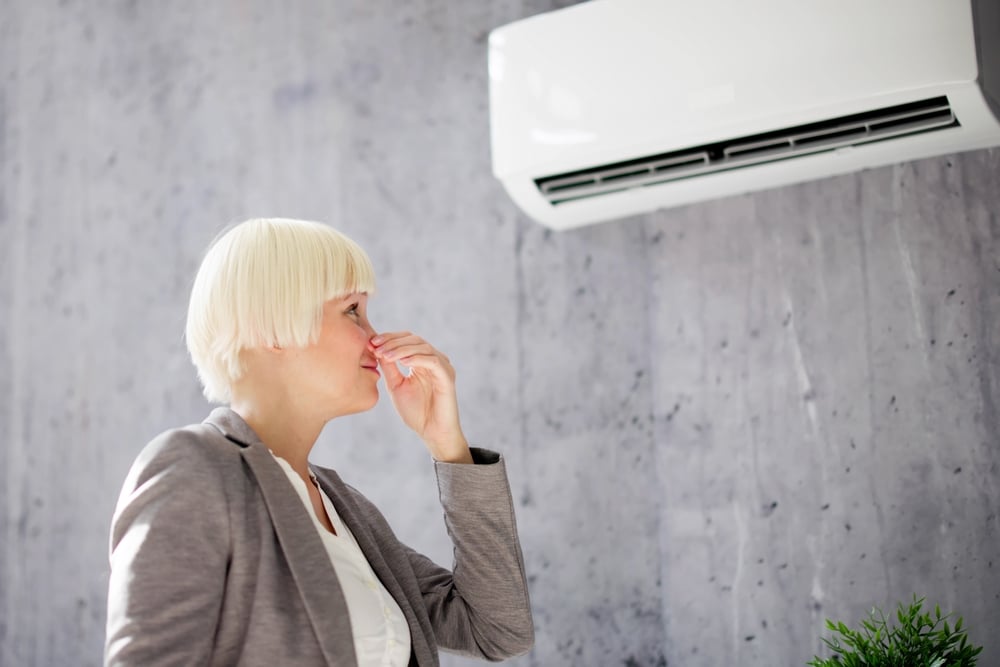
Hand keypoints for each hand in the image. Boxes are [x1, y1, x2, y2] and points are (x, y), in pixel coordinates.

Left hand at [370, 332, 472, 463]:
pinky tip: (402, 362)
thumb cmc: (416, 412)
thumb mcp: (396, 386)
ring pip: (423, 347)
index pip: (407, 340)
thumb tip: (377, 349)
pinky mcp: (447, 376)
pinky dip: (416, 358)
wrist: (431, 432)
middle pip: (415, 339)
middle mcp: (435, 360)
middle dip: (393, 341)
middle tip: (376, 346)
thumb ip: (390, 368)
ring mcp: (443, 367)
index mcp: (423, 361)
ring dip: (401, 349)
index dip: (390, 338)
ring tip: (384, 355)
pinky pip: (432, 361)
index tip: (371, 342)